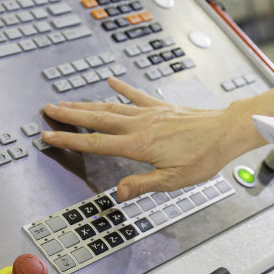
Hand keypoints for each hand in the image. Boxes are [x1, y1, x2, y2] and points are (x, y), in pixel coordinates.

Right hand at [40, 77, 255, 200]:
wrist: (226, 131)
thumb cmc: (204, 157)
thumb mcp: (174, 180)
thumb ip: (143, 185)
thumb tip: (119, 192)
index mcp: (139, 145)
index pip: (96, 143)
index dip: (70, 141)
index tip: (48, 136)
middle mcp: (141, 125)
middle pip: (98, 119)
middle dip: (70, 115)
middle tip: (47, 110)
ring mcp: (151, 113)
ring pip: (112, 106)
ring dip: (88, 104)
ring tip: (67, 101)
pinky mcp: (162, 107)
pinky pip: (137, 95)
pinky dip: (122, 88)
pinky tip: (111, 80)